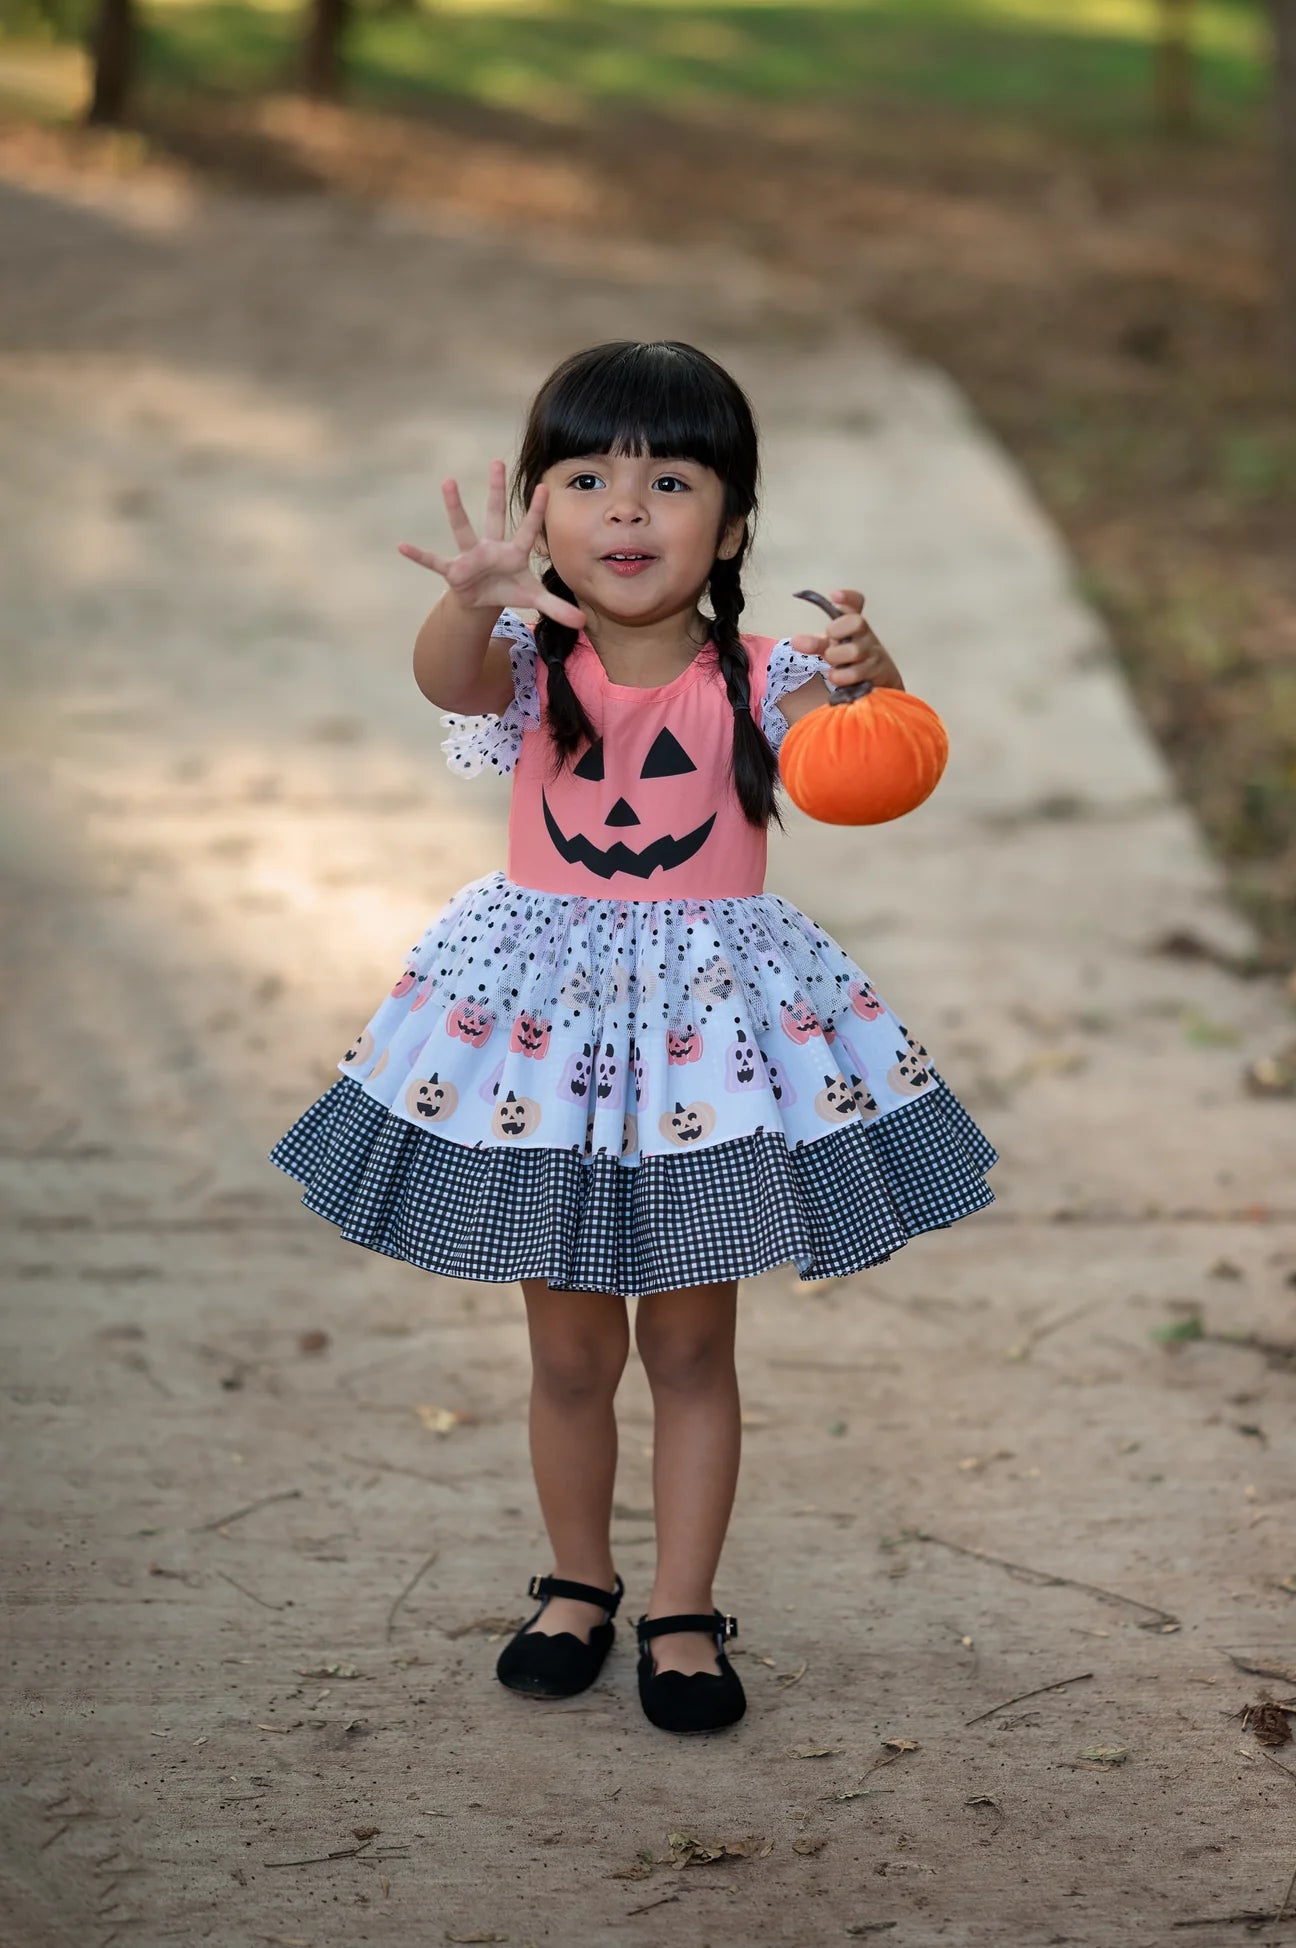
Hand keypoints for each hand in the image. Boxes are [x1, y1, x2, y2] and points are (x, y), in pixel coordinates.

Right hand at [397, 459, 586, 630]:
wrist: (483, 600)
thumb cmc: (509, 589)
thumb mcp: (534, 599)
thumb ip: (557, 608)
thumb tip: (584, 624)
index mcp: (514, 552)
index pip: (528, 529)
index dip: (536, 511)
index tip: (545, 487)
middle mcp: (491, 547)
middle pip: (495, 514)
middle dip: (496, 490)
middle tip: (498, 461)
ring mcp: (470, 556)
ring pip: (462, 527)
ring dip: (455, 507)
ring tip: (448, 482)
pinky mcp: (453, 570)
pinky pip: (433, 561)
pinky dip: (419, 556)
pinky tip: (402, 546)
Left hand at [789, 588, 904, 691]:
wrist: (877, 682)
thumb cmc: (849, 659)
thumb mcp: (832, 647)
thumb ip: (814, 643)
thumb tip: (795, 641)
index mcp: (854, 624)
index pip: (856, 603)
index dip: (848, 597)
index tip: (834, 596)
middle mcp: (866, 635)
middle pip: (857, 622)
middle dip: (838, 630)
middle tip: (830, 641)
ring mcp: (873, 654)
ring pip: (855, 650)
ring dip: (836, 657)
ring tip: (831, 665)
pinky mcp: (878, 673)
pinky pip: (856, 674)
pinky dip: (841, 677)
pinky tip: (836, 677)